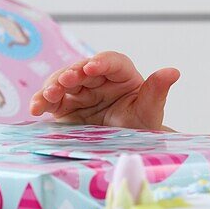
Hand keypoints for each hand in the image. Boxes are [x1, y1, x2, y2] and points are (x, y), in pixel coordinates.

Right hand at [29, 51, 179, 129]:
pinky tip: (36, 108)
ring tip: (48, 95)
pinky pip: (51, 100)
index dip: (101, 63)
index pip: (112, 62)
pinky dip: (42, 102)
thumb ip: (157, 91)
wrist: (127, 147)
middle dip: (72, 73)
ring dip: (53, 86)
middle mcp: (99, 79)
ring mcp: (81, 91)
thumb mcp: (150, 111)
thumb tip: (173, 71)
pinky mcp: (65, 106)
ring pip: (63, 82)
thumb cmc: (141, 125)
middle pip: (82, 69)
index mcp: (122, 75)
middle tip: (66, 80)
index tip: (92, 67)